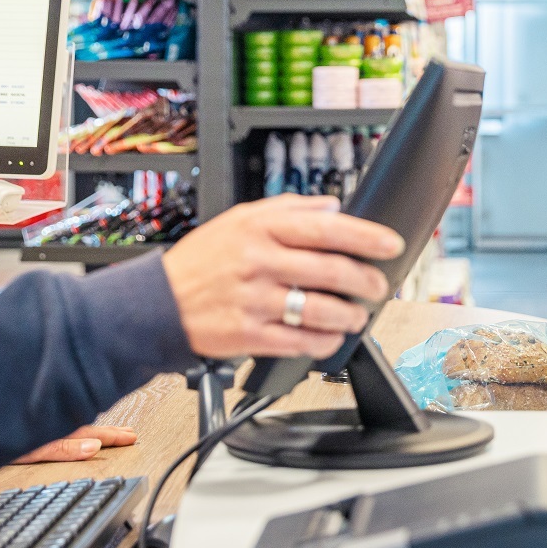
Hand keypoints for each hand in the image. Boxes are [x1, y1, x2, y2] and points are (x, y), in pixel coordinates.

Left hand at [12, 424, 136, 464]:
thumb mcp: (31, 446)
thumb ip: (62, 447)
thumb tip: (92, 446)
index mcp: (58, 425)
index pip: (93, 432)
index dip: (113, 436)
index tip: (132, 437)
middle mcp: (53, 420)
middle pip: (87, 425)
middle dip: (110, 430)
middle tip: (131, 434)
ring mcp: (44, 419)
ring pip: (76, 422)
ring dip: (95, 427)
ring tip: (111, 430)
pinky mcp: (33, 422)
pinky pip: (63, 421)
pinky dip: (76, 423)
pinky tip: (76, 427)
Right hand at [160, 194, 402, 359]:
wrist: (156, 302)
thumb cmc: (201, 260)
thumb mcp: (239, 218)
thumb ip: (289, 209)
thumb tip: (332, 206)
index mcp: (261, 228)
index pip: (326, 228)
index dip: (366, 237)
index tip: (390, 245)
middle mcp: (260, 262)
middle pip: (330, 271)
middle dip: (366, 281)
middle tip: (379, 286)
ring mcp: (254, 300)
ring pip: (320, 310)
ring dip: (349, 316)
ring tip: (357, 316)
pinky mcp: (248, 335)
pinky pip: (298, 341)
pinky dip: (322, 342)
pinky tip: (330, 337)